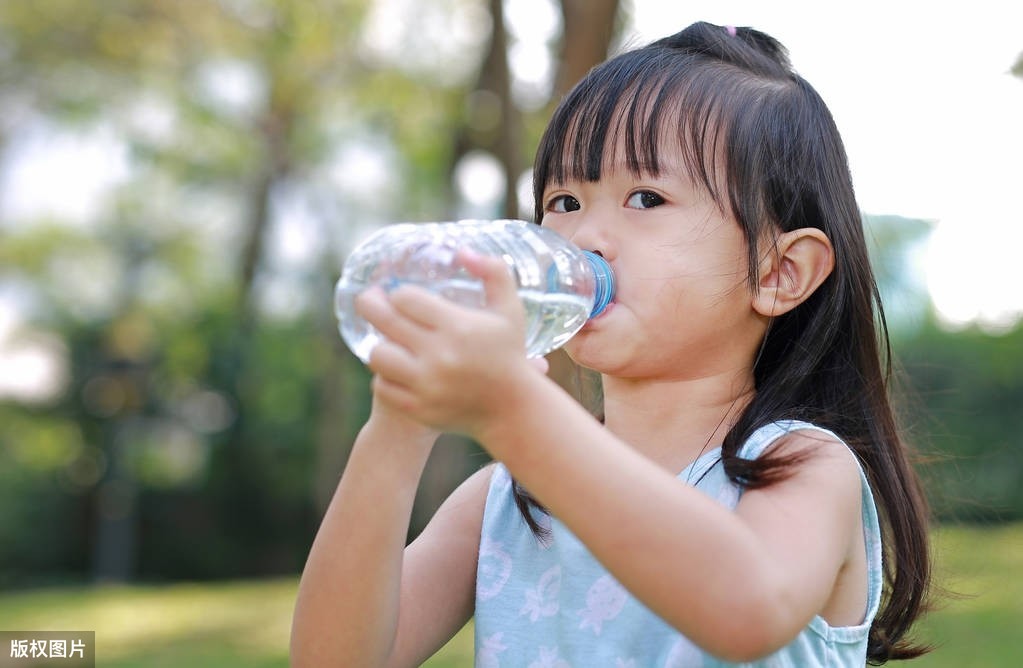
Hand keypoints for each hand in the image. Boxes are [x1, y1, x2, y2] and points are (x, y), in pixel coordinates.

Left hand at [355, 249, 547, 436]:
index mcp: (458, 327)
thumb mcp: (510, 309)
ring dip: (379, 342)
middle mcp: (439, 355)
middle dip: (370, 304)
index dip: (398, 293)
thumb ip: (493, 271)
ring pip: (377, 355)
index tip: (400, 294)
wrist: (513, 410)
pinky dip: (384, 374)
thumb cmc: (509, 353)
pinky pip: (382, 385)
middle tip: (369, 299)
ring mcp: (426, 385)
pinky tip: (394, 366)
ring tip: (387, 337)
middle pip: (384, 321)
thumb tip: (461, 251)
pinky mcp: (418, 408)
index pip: (405, 298)